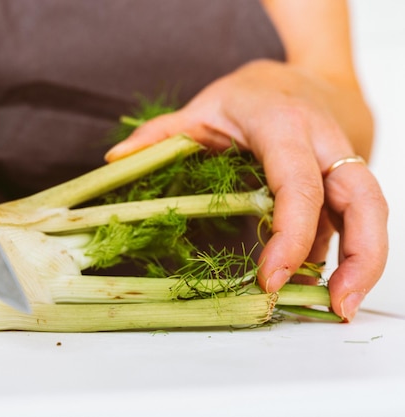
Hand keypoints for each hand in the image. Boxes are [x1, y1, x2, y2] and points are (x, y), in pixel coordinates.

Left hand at [105, 59, 388, 320]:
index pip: (298, 185)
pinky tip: (317, 279)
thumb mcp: (202, 108)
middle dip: (359, 258)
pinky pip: (353, 218)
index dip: (290, 235)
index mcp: (283, 125)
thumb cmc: (251, 94)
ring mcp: (343, 160)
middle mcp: (324, 141)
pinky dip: (341, 251)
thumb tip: (115, 158)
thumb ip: (162, 134)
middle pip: (363, 200)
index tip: (271, 278)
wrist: (301, 77)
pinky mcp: (347, 179)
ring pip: (372, 211)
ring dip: (362, 262)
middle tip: (337, 307)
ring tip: (337, 305)